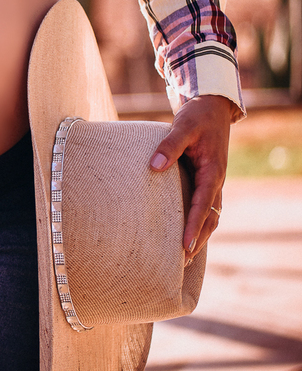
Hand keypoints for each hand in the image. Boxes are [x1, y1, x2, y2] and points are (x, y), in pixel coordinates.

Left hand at [148, 94, 238, 261]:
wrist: (211, 108)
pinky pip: (204, 207)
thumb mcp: (182, 127)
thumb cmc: (196, 117)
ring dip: (199, 235)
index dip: (193, 227)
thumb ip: (168, 147)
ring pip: (209, 216)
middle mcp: (215, 182)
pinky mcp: (205, 181)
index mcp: (213, 172)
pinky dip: (196, 222)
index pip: (203, 206)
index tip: (184, 246)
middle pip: (209, 219)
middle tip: (181, 262)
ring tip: (182, 256)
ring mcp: (212, 183)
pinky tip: (182, 233)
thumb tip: (153, 168)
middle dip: (197, 240)